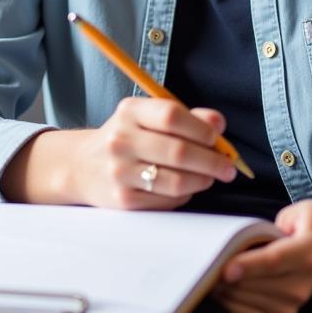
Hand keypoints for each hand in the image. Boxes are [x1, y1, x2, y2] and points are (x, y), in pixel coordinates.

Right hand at [0, 97, 237, 208]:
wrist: (83, 166)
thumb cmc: (127, 137)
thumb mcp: (148, 116)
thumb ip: (186, 116)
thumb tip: (218, 124)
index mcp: (129, 111)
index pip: (171, 115)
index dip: (201, 128)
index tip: (217, 139)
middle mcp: (121, 139)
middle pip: (178, 151)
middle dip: (212, 161)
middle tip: (228, 168)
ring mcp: (120, 171)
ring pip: (176, 180)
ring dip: (203, 181)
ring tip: (210, 178)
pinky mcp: (123, 199)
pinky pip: (167, 201)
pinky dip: (184, 195)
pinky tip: (184, 188)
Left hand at [213, 200, 311, 312]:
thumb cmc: (304, 228)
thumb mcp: (301, 211)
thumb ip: (276, 220)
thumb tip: (244, 237)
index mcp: (308, 251)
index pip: (274, 261)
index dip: (249, 266)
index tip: (225, 269)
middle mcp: (303, 283)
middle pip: (256, 284)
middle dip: (226, 277)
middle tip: (205, 263)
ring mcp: (294, 306)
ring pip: (249, 302)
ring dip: (225, 290)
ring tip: (212, 273)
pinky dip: (231, 308)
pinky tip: (223, 291)